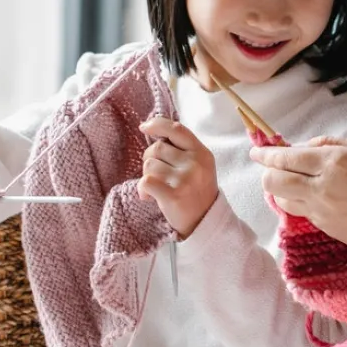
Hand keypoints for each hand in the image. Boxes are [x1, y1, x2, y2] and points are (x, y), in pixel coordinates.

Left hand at [138, 117, 218, 238]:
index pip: (177, 129)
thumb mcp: (199, 165)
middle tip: (156, 174)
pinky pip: (145, 181)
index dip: (158, 124)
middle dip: (150, 158)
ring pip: (149, 164)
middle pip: (157, 147)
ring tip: (156, 188)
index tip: (144, 127)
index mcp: (202, 153)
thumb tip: (152, 129)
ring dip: (146, 176)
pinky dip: (142, 189)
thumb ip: (182, 148)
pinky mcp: (173, 195)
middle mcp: (195, 163)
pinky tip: (148, 197)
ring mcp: (184, 179)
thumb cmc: (196, 191)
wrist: (204, 221)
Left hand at [249, 138, 346, 254]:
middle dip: (266, 173)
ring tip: (291, 183)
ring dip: (282, 190)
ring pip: (284, 201)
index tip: (256, 151)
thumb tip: (305, 149)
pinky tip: (316, 197)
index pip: (285, 158)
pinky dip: (303, 203)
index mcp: (332, 163)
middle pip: (275, 182)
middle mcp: (321, 188)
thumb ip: (330, 145)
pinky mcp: (329, 230)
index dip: (266, 154)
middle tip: (269, 167)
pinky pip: (305, 214)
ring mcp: (323, 212)